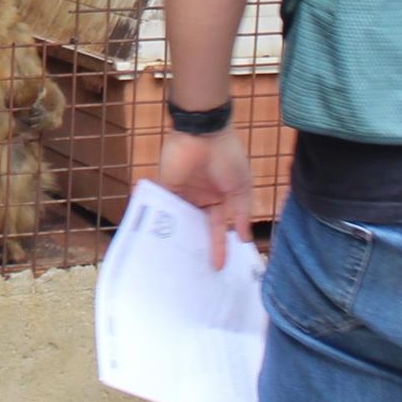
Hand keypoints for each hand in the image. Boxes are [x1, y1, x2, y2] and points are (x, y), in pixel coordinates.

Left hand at [157, 128, 253, 270]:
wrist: (204, 131)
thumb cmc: (228, 158)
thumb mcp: (241, 189)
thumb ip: (242, 214)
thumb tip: (246, 238)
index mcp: (220, 199)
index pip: (218, 228)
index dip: (219, 246)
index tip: (219, 267)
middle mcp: (201, 197)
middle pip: (196, 226)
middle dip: (195, 245)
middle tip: (192, 270)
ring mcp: (183, 192)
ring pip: (178, 219)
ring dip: (176, 236)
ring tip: (173, 261)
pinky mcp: (166, 184)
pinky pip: (160, 205)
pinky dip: (157, 218)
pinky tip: (156, 238)